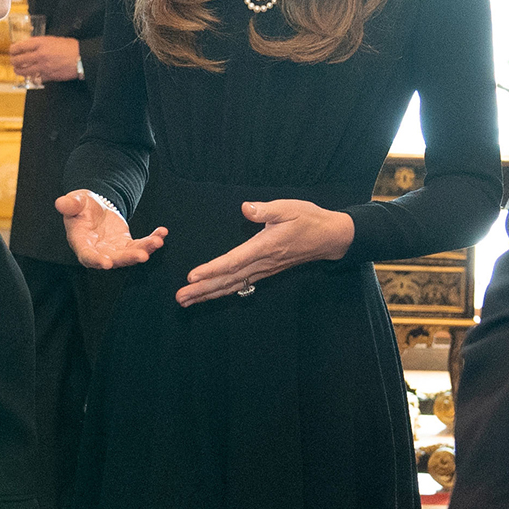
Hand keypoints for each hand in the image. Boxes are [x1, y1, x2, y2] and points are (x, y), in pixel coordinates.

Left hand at [9, 35, 80, 81]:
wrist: (81, 58)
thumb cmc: (70, 47)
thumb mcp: (53, 40)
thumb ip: (40, 43)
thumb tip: (30, 47)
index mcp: (41, 43)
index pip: (20, 46)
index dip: (13, 49)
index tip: (11, 50)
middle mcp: (40, 55)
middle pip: (19, 59)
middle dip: (13, 61)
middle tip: (13, 61)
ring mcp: (43, 66)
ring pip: (24, 71)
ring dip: (19, 71)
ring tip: (17, 70)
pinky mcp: (48, 76)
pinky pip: (35, 78)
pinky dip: (31, 77)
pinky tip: (30, 76)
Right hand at [55, 191, 167, 269]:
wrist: (94, 208)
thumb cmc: (81, 206)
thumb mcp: (75, 201)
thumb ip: (70, 204)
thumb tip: (61, 203)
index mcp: (81, 242)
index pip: (87, 255)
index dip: (96, 260)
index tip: (107, 263)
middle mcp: (98, 251)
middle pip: (113, 259)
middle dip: (128, 258)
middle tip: (142, 256)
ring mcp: (114, 250)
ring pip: (130, 255)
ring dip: (144, 250)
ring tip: (157, 242)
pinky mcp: (126, 246)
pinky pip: (140, 245)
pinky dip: (152, 240)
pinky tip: (162, 233)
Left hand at [175, 199, 354, 306]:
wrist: (329, 238)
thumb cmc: (308, 220)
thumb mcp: (289, 208)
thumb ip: (266, 210)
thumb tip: (246, 208)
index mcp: (265, 247)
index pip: (234, 261)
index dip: (212, 269)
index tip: (193, 276)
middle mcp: (262, 263)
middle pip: (228, 280)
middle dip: (202, 289)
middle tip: (180, 297)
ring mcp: (263, 270)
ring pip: (232, 286)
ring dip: (208, 295)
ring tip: (186, 301)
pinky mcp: (265, 272)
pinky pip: (240, 285)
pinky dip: (222, 292)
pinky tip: (209, 296)